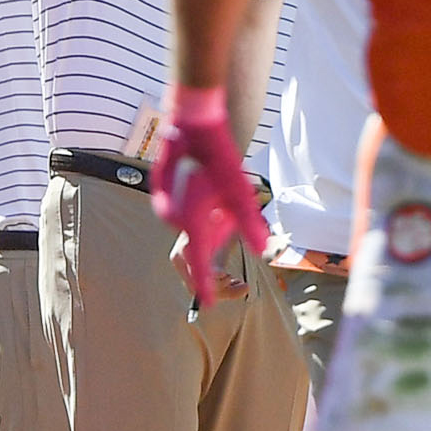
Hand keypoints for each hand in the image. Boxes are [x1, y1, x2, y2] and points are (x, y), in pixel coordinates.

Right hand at [148, 86, 268, 301]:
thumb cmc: (218, 159)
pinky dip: (201, 228)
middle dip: (211, 271)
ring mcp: (167, 210)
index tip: (207, 306)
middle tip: (237, 275)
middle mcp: (175, 219)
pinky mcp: (166, 200)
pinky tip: (216, 210)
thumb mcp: (241, 193)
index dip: (205, 286)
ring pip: (188, 239)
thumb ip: (249, 223)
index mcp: (192, 222)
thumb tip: (264, 249)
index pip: (199, 264)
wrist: (193, 125)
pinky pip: (184, 224)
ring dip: (208, 247)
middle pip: (190, 257)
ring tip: (228, 229)